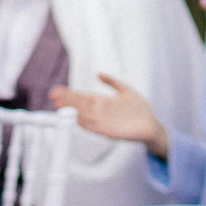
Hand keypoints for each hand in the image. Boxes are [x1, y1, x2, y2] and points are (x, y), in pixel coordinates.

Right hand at [51, 75, 168, 160]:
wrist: (151, 125)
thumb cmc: (140, 109)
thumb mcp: (126, 90)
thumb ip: (112, 82)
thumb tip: (98, 74)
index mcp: (103, 101)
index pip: (82, 96)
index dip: (70, 94)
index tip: (57, 90)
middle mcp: (100, 111)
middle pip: (80, 105)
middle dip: (67, 100)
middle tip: (53, 96)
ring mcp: (103, 122)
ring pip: (84, 114)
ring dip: (72, 111)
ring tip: (60, 106)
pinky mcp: (109, 131)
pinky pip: (94, 127)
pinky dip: (85, 123)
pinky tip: (76, 119)